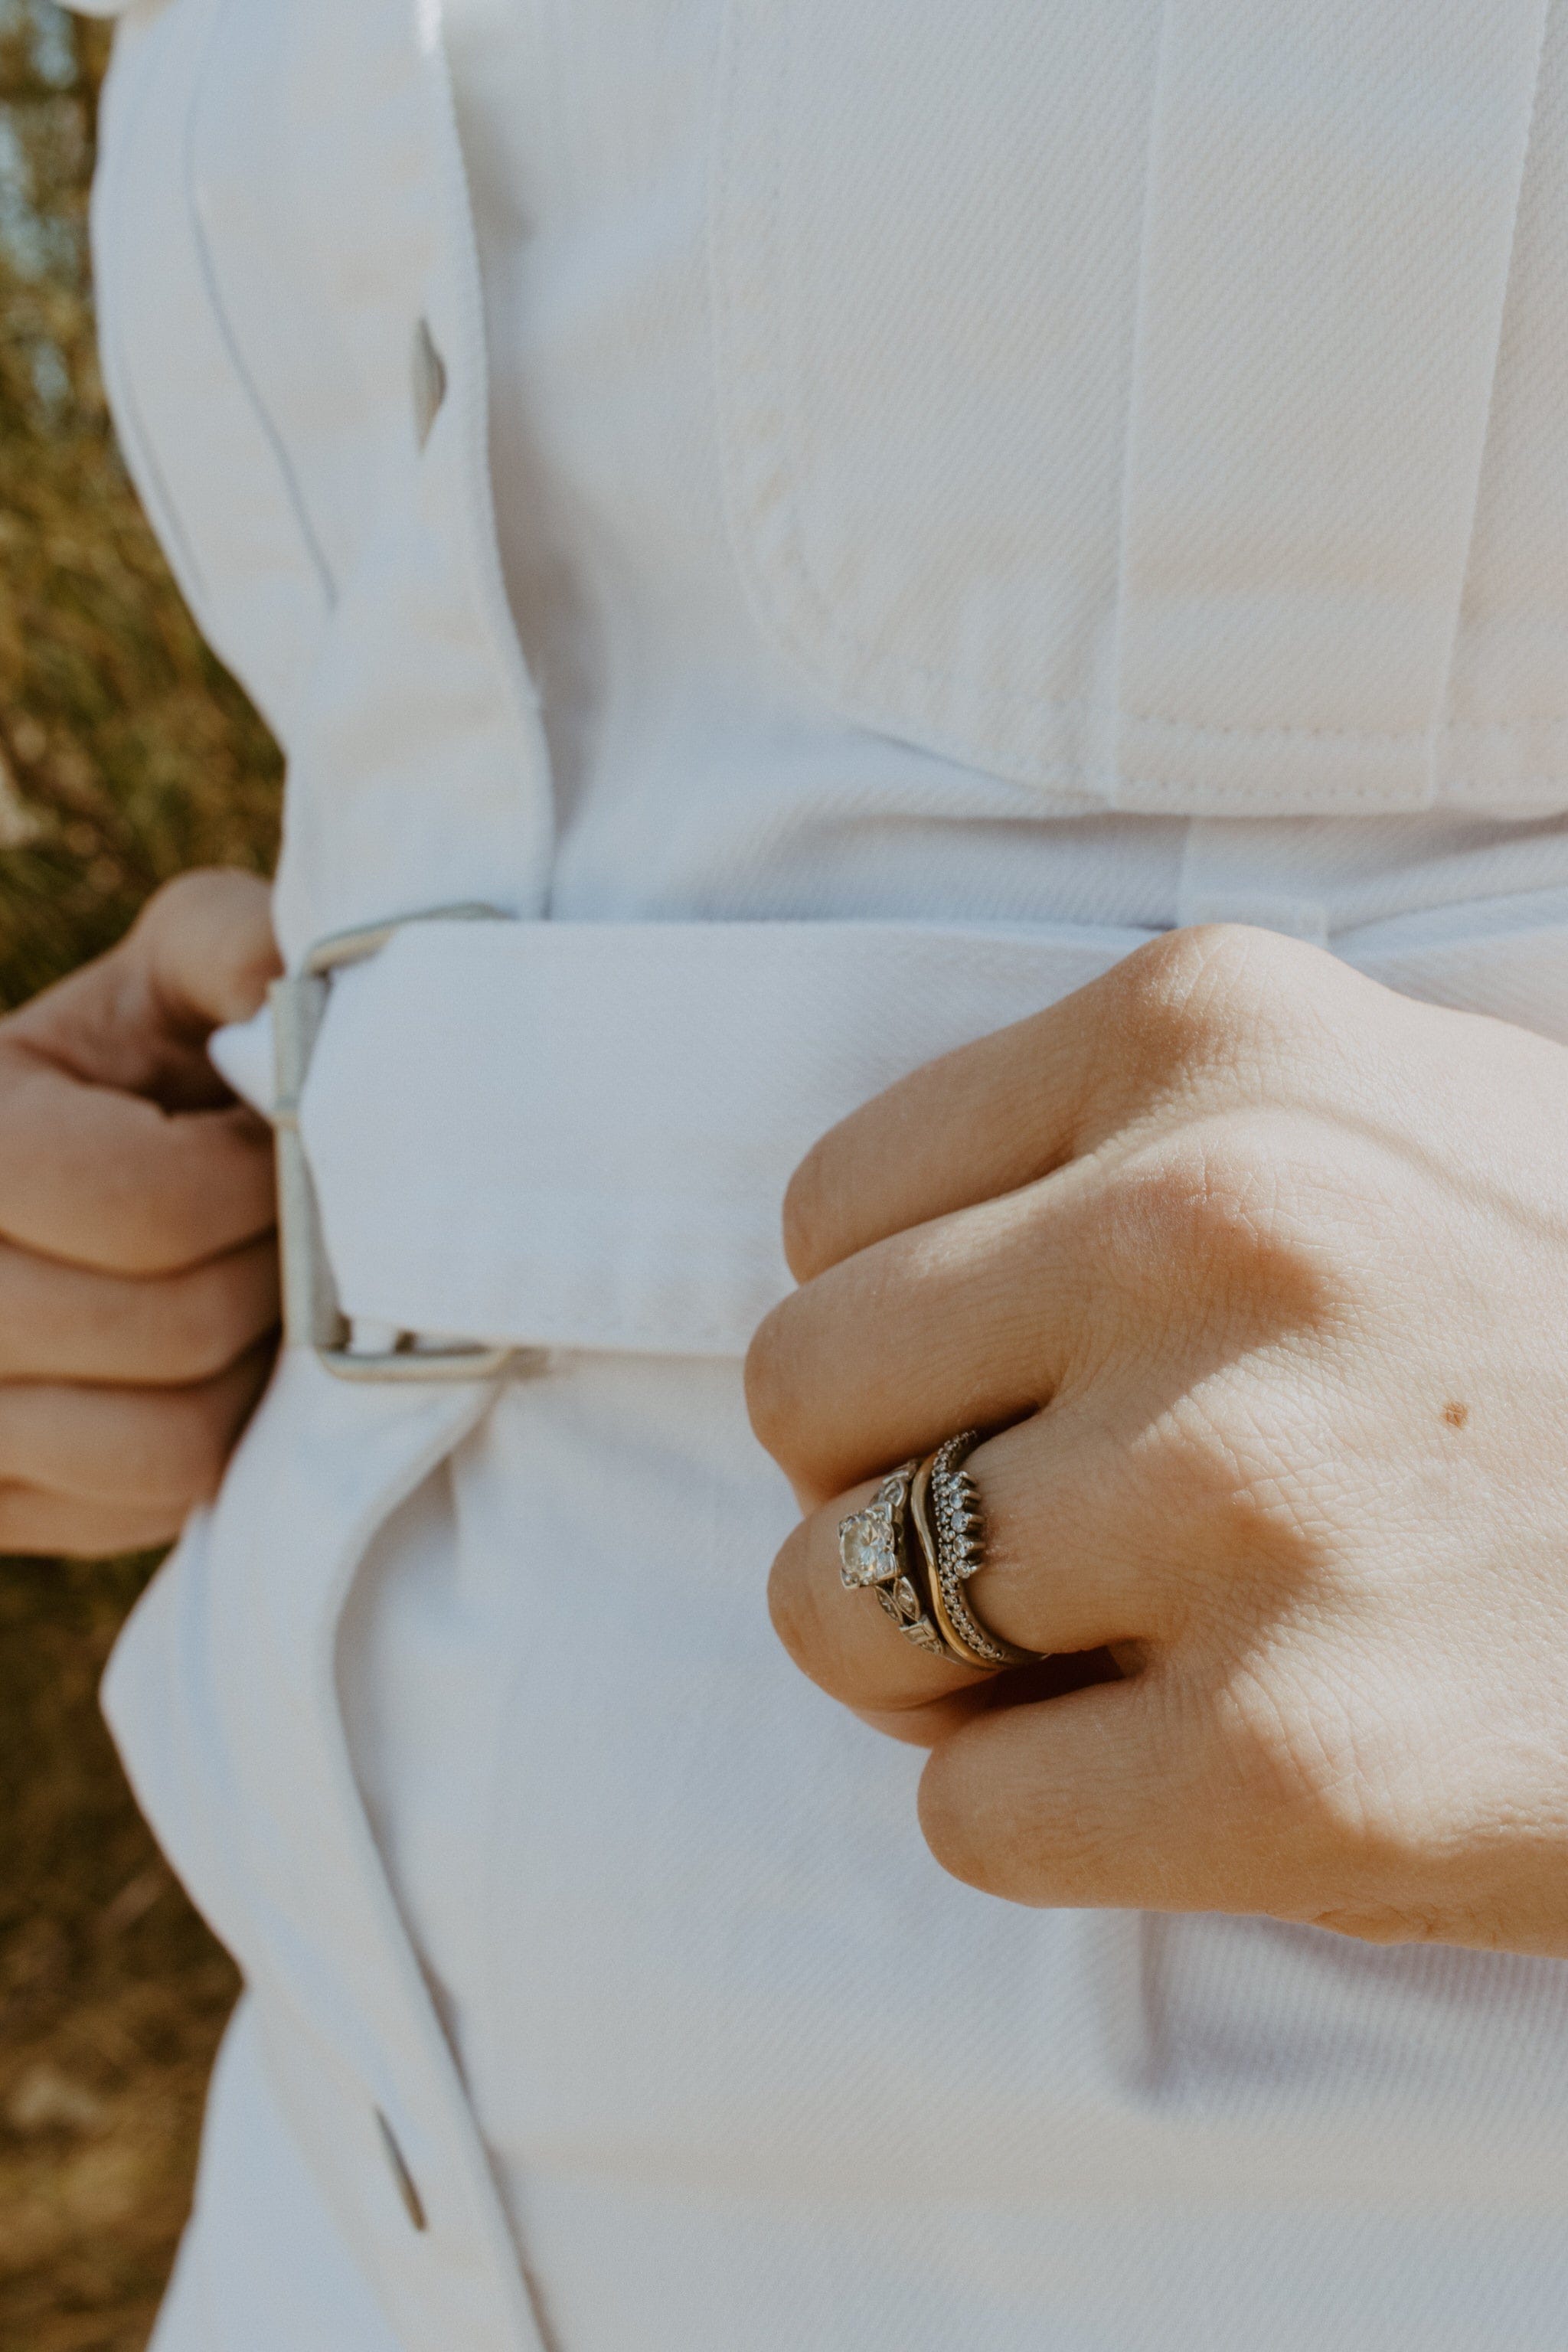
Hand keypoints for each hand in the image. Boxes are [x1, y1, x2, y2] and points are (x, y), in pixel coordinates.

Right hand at [0, 869, 280, 1556]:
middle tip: (279, 1226)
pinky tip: (198, 1368)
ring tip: (244, 1296)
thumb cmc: (127, 1069)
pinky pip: (141, 1508)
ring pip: (163, 1444)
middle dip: (267, 1273)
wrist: (49, 1180)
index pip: (147, 1209)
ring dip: (243, 1372)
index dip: (250, 1184)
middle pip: (169, 1330)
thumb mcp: (162, 980)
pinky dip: (201, 1449)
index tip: (269, 1146)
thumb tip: (279, 978)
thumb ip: (222, 945)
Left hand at [751, 926, 1567, 1954]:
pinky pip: (965, 1812)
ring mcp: (1247, 1487)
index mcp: (1216, 1031)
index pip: (830, 1211)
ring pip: (833, 1605)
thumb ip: (1125, 1156)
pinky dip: (1044, 1815)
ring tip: (1113, 1656)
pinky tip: (1200, 1768)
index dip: (905, 1334)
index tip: (1012, 1389)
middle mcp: (1214, 1222)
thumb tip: (860, 1311)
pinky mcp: (1294, 1758)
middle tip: (1040, 1544)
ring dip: (937, 1665)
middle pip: (803, 1396)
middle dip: (885, 1492)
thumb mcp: (1383, 1117)